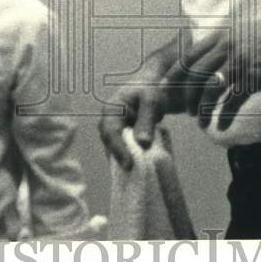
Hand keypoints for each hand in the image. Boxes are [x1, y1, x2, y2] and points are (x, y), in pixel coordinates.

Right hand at [98, 49, 181, 170]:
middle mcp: (108, 121)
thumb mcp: (151, 101)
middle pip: (109, 143)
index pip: (111, 132)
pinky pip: (122, 149)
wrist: (151, 86)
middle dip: (119, 159)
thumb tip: (142, 143)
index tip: (128, 164)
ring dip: (123, 160)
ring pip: (114, 148)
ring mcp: (113, 129)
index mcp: (111, 109)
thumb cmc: (150, 90)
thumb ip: (146, 120)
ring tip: (134, 175)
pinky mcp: (121, 136)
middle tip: (131, 174)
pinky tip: (137, 168)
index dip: (118, 149)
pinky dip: (128, 158)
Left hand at [162, 6, 260, 132]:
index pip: (189, 54)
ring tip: (201, 123)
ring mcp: (240, 62)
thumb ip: (231, 41)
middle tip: (187, 111)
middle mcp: (227, 47)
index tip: (168, 87)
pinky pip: (233, 101)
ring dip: (203, 110)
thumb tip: (219, 53)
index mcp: (222, 35)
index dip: (175, 73)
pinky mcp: (255, 76)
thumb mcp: (248, 29)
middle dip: (186, 96)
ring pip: (210, 89)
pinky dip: (225, 116)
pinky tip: (222, 126)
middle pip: (194, 74)